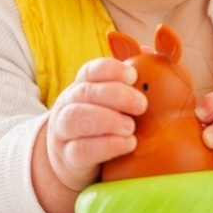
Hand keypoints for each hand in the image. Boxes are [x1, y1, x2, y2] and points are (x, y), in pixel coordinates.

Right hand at [45, 57, 147, 193]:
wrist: (72, 161)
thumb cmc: (101, 124)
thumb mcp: (112, 101)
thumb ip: (129, 79)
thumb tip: (147, 51)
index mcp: (82, 86)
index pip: (90, 71)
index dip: (111, 70)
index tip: (133, 76)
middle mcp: (68, 105)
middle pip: (85, 93)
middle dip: (115, 95)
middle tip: (141, 104)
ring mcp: (64, 131)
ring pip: (77, 119)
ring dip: (107, 120)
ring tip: (131, 127)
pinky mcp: (68, 158)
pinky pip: (81, 149)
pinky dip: (106, 145)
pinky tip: (127, 144)